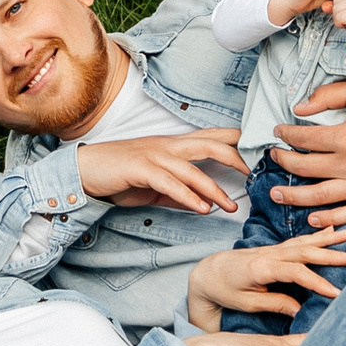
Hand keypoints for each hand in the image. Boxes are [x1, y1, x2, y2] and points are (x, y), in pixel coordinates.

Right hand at [75, 123, 248, 213]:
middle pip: (212, 144)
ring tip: (231, 207)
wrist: (86, 169)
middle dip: (237, 159)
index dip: (239, 142)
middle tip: (256, 176)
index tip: (259, 156)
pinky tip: (201, 209)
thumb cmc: (121, 175)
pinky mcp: (140, 168)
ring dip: (215, 190)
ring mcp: (155, 155)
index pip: (214, 136)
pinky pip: (170, 183)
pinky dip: (188, 197)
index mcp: (175, 145)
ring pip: (194, 169)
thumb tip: (203, 204)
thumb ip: (179, 192)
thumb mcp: (156, 184)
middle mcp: (169, 145)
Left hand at [185, 236, 345, 331]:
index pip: (296, 273)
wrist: (207, 273)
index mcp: (261, 267)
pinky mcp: (272, 249)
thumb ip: (274, 303)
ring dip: (325, 238)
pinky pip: (297, 241)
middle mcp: (268, 254)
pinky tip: (328, 229)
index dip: (317, 282)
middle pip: (304, 252)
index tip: (336, 293)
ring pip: (303, 242)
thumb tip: (300, 309)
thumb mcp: (246, 303)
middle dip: (329, 254)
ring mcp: (271, 249)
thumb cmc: (223, 290)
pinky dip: (314, 235)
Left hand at [270, 76, 345, 224]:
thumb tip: (299, 108)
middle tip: (273, 159)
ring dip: (295, 197)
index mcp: (345, 138)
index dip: (286, 134)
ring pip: (320, 196)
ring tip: (277, 195)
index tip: (278, 132)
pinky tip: (312, 219)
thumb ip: (328, 96)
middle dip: (284, 163)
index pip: (304, 139)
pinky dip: (329, 219)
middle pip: (305, 168)